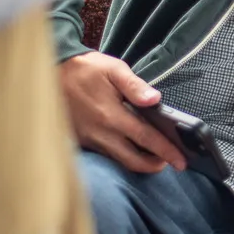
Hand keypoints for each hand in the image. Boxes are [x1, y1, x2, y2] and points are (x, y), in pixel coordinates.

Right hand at [59, 52, 189, 173]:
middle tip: (171, 161)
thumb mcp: (114, 69)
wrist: (51, 73)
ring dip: (139, 162)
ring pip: (119, 161)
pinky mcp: (81, 141)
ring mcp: (89, 140)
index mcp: (112, 116)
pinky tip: (131, 147)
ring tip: (155, 155)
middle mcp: (100, 133)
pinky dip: (122, 156)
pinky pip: (106, 156)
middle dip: (155, 165)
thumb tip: (155, 100)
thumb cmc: (86, 69)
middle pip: (133, 160)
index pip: (146, 139)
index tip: (181, 161)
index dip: (166, 151)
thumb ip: (136, 86)